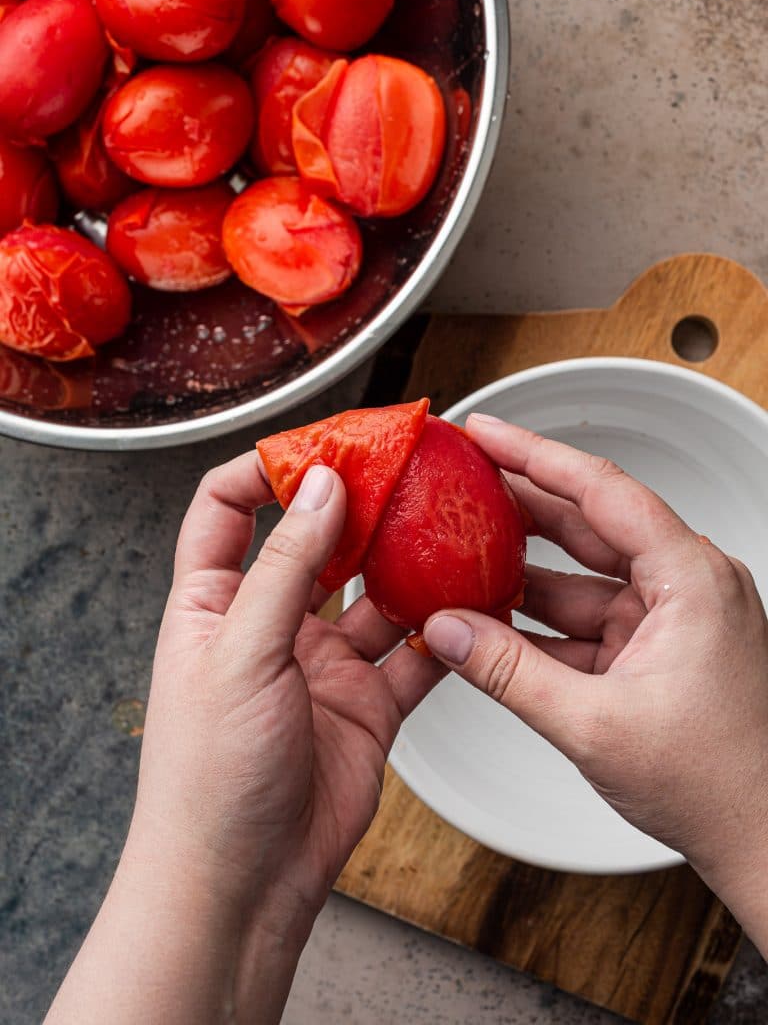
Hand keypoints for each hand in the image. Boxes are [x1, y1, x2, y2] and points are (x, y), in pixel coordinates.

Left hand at [46, 451, 441, 1024]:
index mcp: (214, 604)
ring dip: (406, 561)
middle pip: (314, 541)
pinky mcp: (369, 703)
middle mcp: (270, 626)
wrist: (244, 882)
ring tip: (445, 523)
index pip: (230, 509)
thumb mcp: (238, 655)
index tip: (321, 444)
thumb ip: (283, 569)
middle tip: (402, 467)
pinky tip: (471, 602)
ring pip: (373, 593)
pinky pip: (414, 652)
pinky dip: (443, 629)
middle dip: (355, 503)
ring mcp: (324, 664)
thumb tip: (318, 487)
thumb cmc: (210, 778)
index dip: (268, 469)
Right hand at [423, 415, 767, 952]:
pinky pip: (586, 619)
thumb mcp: (594, 725)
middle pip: (587, 522)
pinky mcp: (654, 649)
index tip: (486, 433)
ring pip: (580, 575)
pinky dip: (539, 621)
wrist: (763, 842)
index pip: (601, 490)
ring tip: (460, 551)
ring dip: (521, 571)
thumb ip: (507, 673)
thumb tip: (446, 630)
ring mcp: (670, 618)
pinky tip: (491, 618)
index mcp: (691, 580)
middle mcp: (685, 585)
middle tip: (463, 476)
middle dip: (519, 501)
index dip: (535, 454)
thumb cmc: (720, 784)